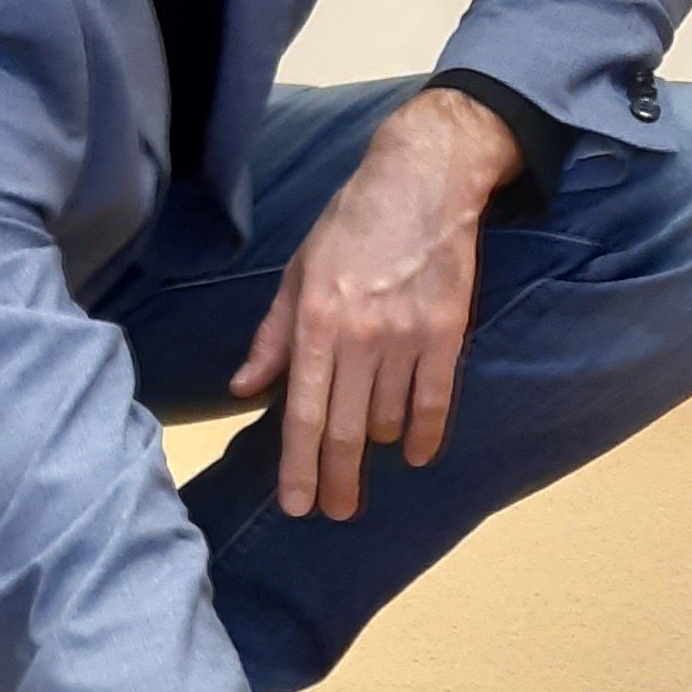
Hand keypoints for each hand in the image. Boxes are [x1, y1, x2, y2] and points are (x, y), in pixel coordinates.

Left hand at [229, 87, 519, 521]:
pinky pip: (435, 401)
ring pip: (388, 419)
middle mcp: (359, 336)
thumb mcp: (299, 271)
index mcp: (315, 321)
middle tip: (336, 512)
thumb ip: (274, 336)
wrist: (425, 178)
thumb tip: (244, 388)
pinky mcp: (447, 332)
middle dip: (338, 480)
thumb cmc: (353, 222)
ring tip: (370, 452)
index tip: (297, 506)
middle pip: (344, 430)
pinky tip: (418, 455)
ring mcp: (406, 336)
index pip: (301, 412)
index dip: (297, 467)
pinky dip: (426, 434)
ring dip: (377, 444)